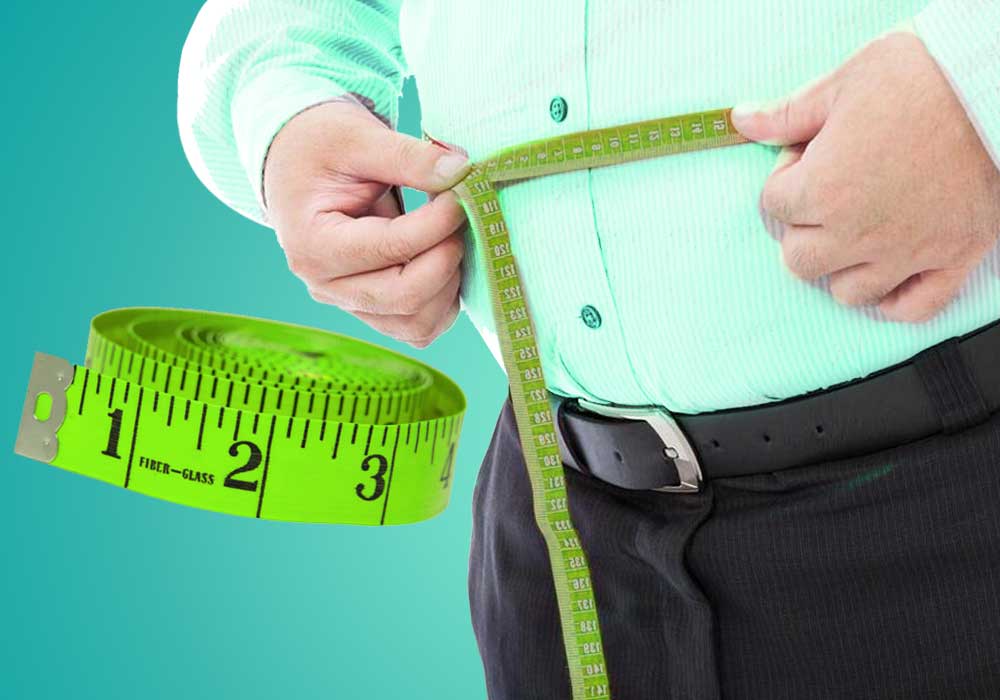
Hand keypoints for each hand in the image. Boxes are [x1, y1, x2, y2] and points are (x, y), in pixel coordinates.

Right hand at [263, 97, 471, 346]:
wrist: (297, 163)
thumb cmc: (321, 147)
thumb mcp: (359, 137)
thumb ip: (409, 156)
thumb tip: (462, 172)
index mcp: (314, 244)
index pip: (392, 247)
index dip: (438, 222)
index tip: (461, 190)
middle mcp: (327, 286)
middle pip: (406, 297)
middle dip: (447, 257)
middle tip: (461, 216)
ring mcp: (350, 303)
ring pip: (417, 323)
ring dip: (450, 283)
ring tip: (451, 235)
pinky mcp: (373, 309)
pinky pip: (419, 326)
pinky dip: (444, 300)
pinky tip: (445, 257)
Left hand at [730, 23, 999, 322]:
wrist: (996, 84)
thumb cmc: (923, 77)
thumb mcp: (844, 82)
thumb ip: (788, 114)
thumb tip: (743, 122)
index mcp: (823, 190)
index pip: (773, 206)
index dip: (786, 176)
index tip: (808, 155)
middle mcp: (858, 232)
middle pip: (799, 259)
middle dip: (804, 229)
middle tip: (826, 197)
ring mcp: (906, 252)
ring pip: (847, 292)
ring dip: (843, 267)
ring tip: (857, 232)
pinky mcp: (953, 258)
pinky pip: (912, 308)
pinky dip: (897, 299)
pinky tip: (892, 274)